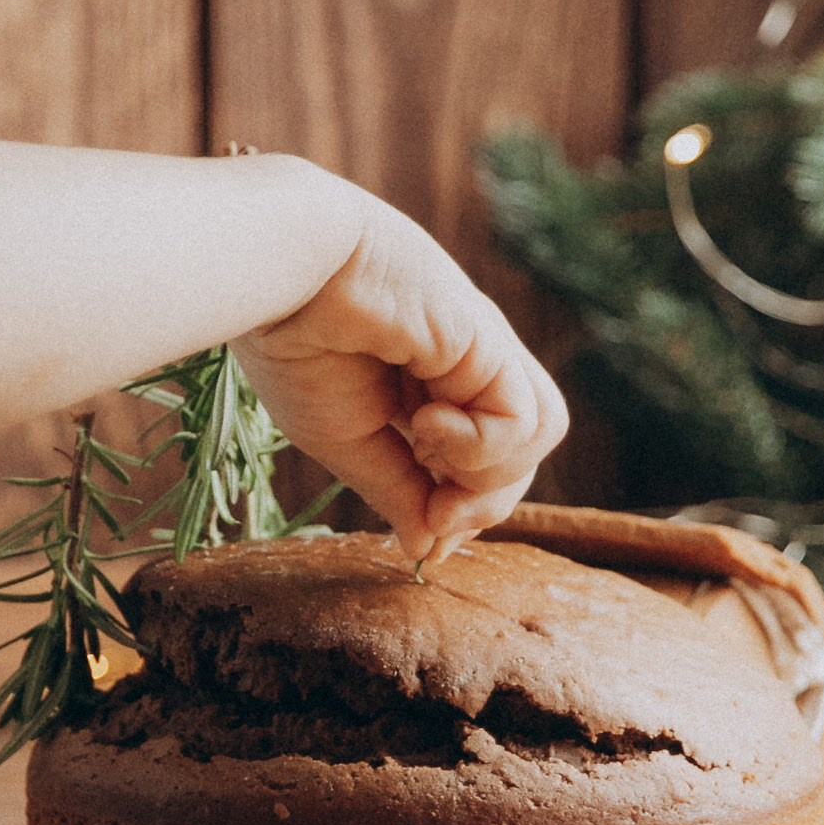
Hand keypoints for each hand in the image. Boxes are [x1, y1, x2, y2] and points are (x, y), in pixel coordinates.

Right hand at [236, 199, 565, 560]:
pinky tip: (426, 422)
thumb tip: (427, 548)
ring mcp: (482, 351)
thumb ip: (395, 489)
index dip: (461, 508)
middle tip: (434, 517)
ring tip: (428, 455)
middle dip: (481, 503)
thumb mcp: (345, 441)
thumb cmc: (296, 343)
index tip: (423, 538)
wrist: (282, 276)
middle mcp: (465, 365)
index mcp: (426, 384)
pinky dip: (480, 445)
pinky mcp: (490, 342)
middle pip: (519, 453)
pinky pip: (524, 420)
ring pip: (540, 433)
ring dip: (489, 473)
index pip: (480, 460)